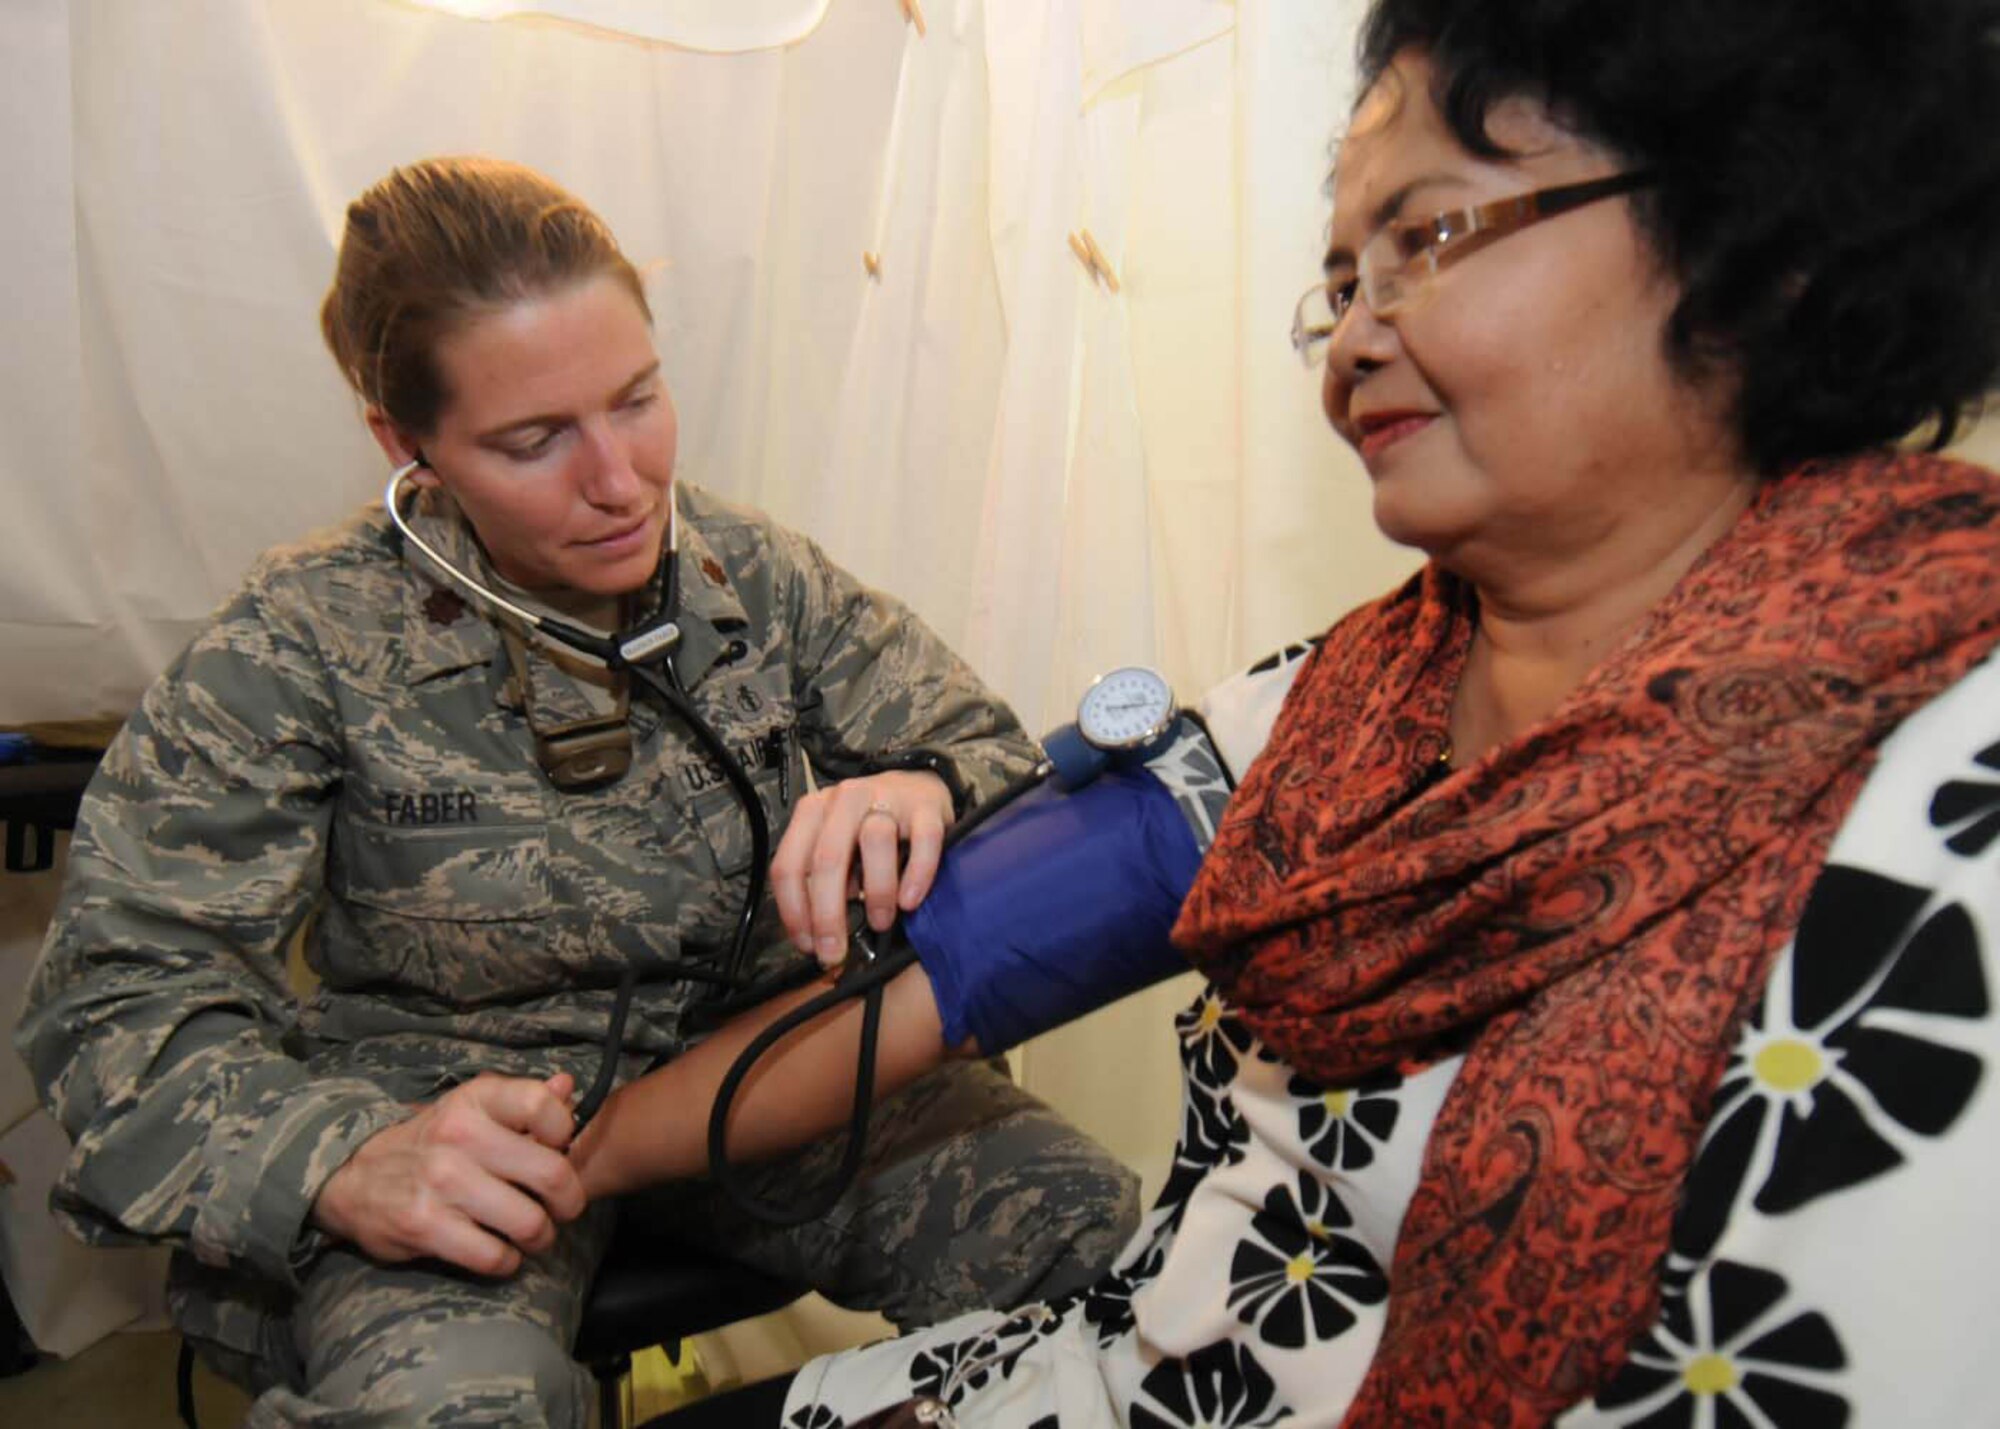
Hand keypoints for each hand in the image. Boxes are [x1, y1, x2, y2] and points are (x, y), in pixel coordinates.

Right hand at [311, 1071, 585, 1277]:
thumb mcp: (473, 1109)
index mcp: (476, 1099)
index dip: (565, 1135)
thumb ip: (526, 1099)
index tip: (557, 1151)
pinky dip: (507, 1262)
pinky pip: (495, 1256)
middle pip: (552, 1174)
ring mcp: (441, 1182)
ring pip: (529, 1223)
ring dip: (542, 1237)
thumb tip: (569, 1086)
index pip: (545, 1108)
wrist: (354, 1177)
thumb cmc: (432, 1142)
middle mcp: (460, 1135)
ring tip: (533, 1233)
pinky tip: (501, 1252)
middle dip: (569, 1201)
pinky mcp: (425, 1225)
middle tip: (562, 1208)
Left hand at [770, 770, 952, 967]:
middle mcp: (845, 799)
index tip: (808, 945)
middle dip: (828, 914)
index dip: (794, 911)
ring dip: (876, 892)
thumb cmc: (871, 827)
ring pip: (874, 841)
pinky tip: (910, 901)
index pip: (789, 864)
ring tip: (881, 922)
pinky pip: (924, 840)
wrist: (918, 786)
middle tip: (836, 951)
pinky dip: (917, 875)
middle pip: (827, 858)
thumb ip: (827, 881)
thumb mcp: (839, 848)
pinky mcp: (926, 806)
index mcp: (813, 812)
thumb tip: (822, 937)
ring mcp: (887, 797)